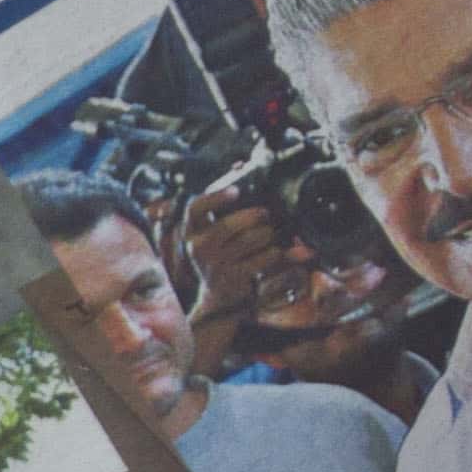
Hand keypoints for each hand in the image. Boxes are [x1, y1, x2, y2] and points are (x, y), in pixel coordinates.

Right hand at [172, 195, 285, 365]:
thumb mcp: (214, 238)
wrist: (219, 302)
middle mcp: (199, 249)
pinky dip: (276, 253)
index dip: (215, 197)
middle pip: (228, 224)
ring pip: (250, 239)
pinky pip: (263, 258)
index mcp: (192, 233)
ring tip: (272, 234)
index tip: (236, 191)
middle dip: (253, 216)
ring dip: (267, 234)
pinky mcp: (236, 278)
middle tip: (265, 214)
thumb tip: (244, 169)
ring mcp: (217, 265)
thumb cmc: (221, 260)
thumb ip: (224, 211)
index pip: (195, 209)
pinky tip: (279, 251)